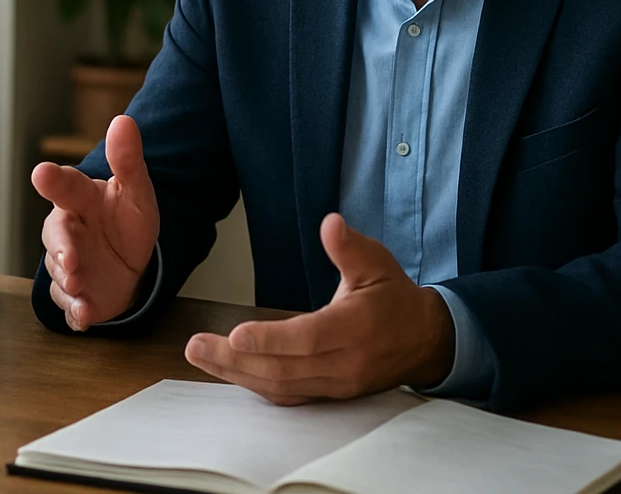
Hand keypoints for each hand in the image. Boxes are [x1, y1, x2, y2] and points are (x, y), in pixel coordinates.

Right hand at [31, 115, 159, 329]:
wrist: (134, 266)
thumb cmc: (127, 221)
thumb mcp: (136, 191)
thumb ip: (128, 159)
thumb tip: (123, 120)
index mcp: (80, 200)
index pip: (65, 186)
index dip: (53, 180)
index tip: (42, 173)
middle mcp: (68, 232)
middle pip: (56, 236)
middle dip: (61, 248)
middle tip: (71, 259)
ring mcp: (69, 266)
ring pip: (60, 273)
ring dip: (68, 283)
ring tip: (81, 289)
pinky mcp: (76, 296)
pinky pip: (70, 305)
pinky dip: (75, 312)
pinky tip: (85, 316)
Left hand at [184, 213, 453, 404]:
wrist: (425, 341)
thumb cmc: (394, 296)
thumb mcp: (377, 262)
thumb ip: (350, 247)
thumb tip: (330, 223)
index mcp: (356, 328)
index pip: (309, 339)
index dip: (271, 340)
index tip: (235, 333)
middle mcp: (344, 363)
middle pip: (284, 369)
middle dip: (235, 360)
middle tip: (195, 346)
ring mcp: (336, 384)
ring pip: (281, 386)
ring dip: (237, 374)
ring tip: (200, 356)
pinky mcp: (329, 395)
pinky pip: (287, 396)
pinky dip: (254, 384)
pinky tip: (227, 370)